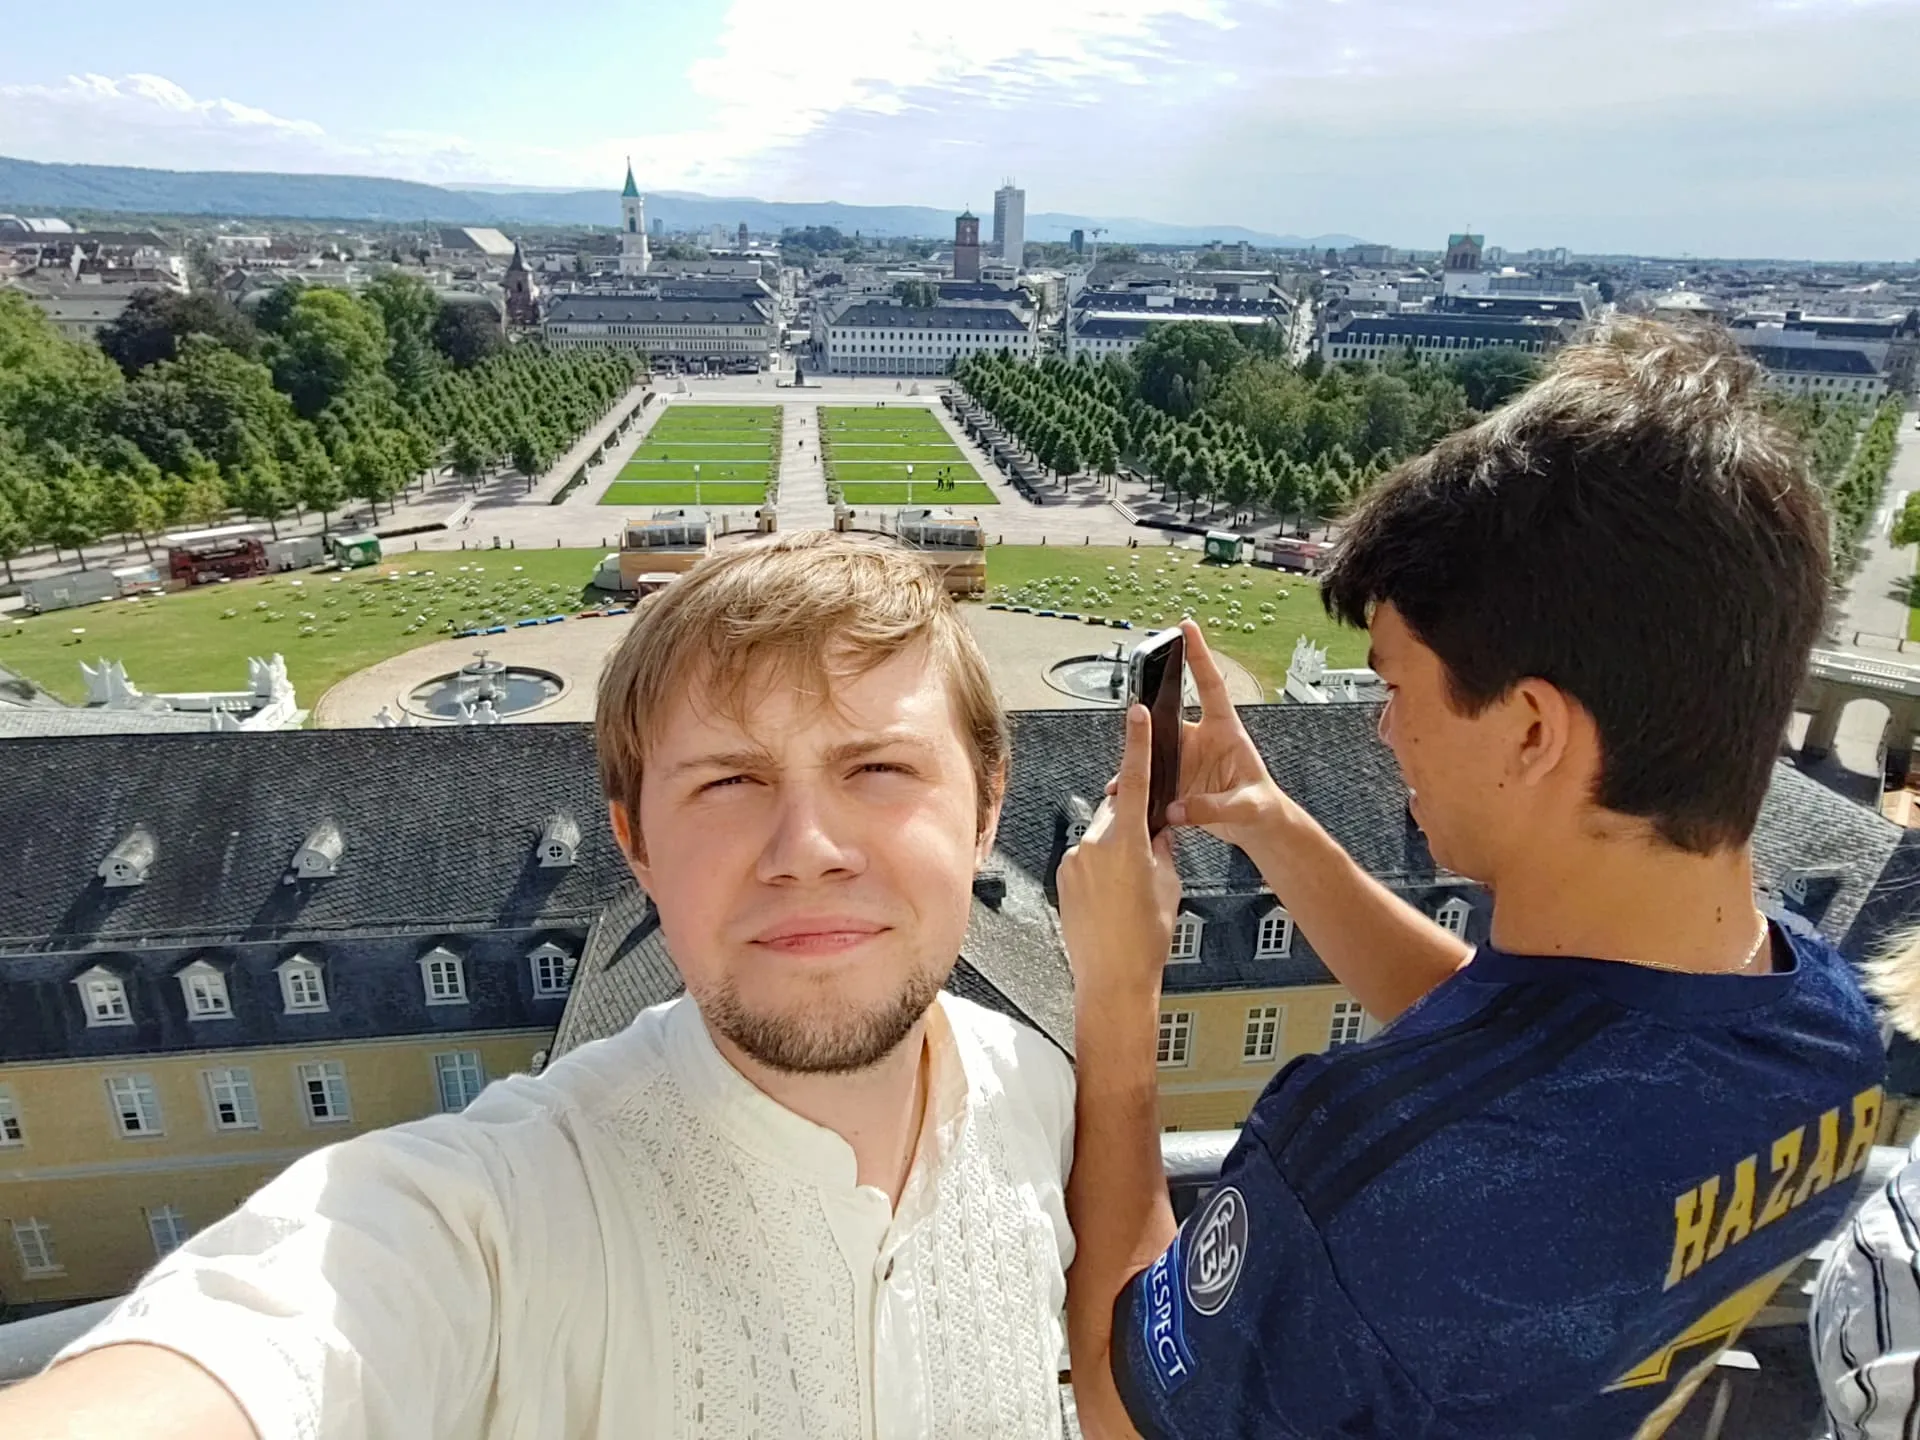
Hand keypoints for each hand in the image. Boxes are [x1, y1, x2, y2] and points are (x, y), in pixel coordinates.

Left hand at [1058, 704, 1181, 1002]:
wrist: (1112, 978)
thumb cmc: (1147, 937)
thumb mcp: (1169, 885)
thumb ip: (1163, 847)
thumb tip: (1159, 830)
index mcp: (1126, 840)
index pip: (1132, 780)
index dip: (1137, 744)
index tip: (1137, 714)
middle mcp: (1094, 844)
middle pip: (1115, 809)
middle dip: (1133, 817)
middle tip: (1151, 849)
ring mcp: (1074, 860)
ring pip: (1101, 835)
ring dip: (1117, 847)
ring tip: (1131, 888)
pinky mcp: (1064, 877)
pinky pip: (1087, 857)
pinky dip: (1102, 865)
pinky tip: (1114, 897)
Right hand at [1104, 619, 1286, 852]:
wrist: (1257, 829)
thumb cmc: (1262, 807)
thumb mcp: (1245, 806)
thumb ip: (1212, 807)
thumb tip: (1177, 808)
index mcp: (1226, 731)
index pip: (1211, 686)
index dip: (1199, 655)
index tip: (1186, 627)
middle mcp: (1202, 739)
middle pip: (1169, 716)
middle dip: (1148, 709)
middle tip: (1131, 707)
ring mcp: (1186, 759)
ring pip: (1154, 748)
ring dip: (1137, 755)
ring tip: (1121, 766)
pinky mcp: (1176, 781)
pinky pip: (1151, 777)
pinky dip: (1137, 784)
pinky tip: (1123, 792)